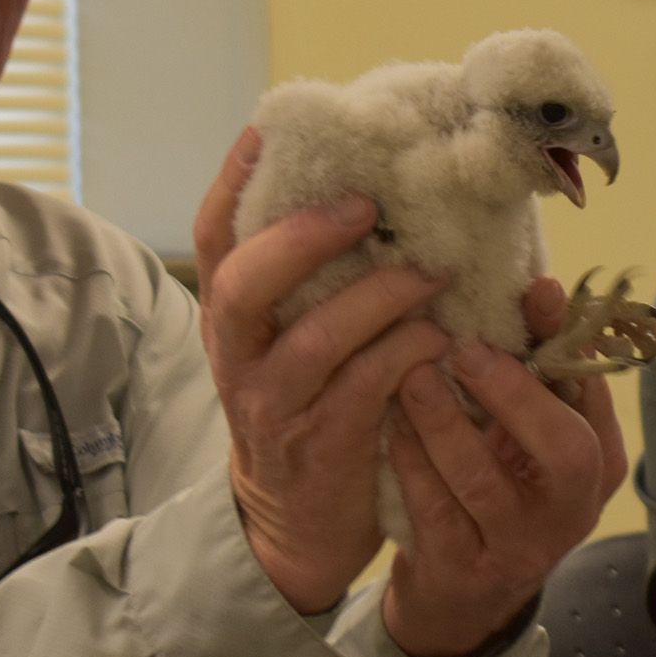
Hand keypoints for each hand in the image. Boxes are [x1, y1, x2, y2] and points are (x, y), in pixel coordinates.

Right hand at [194, 128, 451, 612]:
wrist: (298, 527)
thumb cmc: (312, 411)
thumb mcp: (292, 342)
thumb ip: (313, 282)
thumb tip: (371, 195)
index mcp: (232, 321)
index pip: (214, 239)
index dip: (234, 181)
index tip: (270, 129)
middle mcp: (240, 359)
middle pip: (243, 287)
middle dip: (303, 239)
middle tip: (367, 204)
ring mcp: (275, 407)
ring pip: (314, 341)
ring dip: (378, 298)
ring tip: (431, 270)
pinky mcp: (322, 448)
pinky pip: (363, 391)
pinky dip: (404, 356)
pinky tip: (441, 335)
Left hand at [379, 276, 628, 656]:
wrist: (464, 595)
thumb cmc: (499, 488)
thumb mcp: (527, 436)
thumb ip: (535, 373)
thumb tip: (536, 286)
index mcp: (599, 462)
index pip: (595, 394)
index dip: (568, 340)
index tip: (537, 292)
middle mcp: (573, 508)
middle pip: (566, 450)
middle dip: (515, 393)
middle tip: (466, 351)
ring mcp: (520, 547)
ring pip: (483, 481)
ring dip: (444, 423)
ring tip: (412, 378)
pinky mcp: (464, 570)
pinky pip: (432, 509)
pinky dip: (409, 462)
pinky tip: (389, 427)